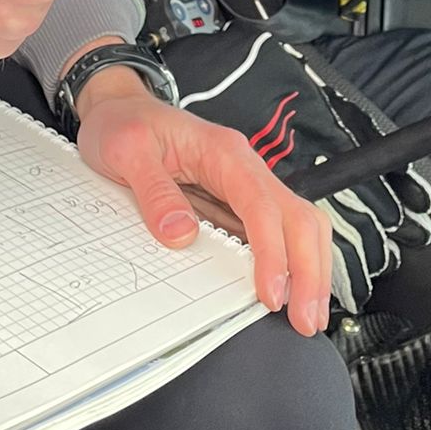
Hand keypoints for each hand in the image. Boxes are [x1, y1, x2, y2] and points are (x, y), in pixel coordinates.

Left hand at [74, 66, 332, 335]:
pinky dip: (295, 262)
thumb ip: (155, 192)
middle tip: (307, 320)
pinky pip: (279, 230)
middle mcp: (245, 168)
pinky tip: (293, 292)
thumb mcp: (125, 152)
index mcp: (223, 153)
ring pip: (300, 224)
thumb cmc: (124, 125)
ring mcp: (246, 185)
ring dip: (311, 269)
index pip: (262, 205)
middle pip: (299, 216)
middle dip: (310, 270)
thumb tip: (182, 236)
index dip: (272, 253)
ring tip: (309, 315)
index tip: (272, 294)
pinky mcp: (239, 202)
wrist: (119, 109)